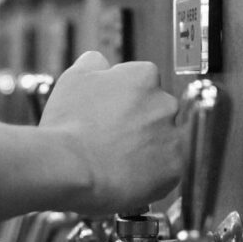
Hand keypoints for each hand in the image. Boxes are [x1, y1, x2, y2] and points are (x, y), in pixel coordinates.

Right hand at [39, 51, 182, 213]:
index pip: (142, 87)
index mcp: (145, 76)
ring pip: (162, 146)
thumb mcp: (73, 79)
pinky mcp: (174, 169)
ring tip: (115, 166)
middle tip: (110, 144)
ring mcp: (173, 137)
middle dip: (138, 128)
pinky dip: (150, 179)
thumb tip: (101, 61)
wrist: (70, 167)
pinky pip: (166, 174)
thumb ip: (93, 63)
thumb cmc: (68, 124)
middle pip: (156, 115)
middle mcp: (166, 103)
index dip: (123, 106)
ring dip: (145, 154)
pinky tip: (125, 180)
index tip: (107, 120)